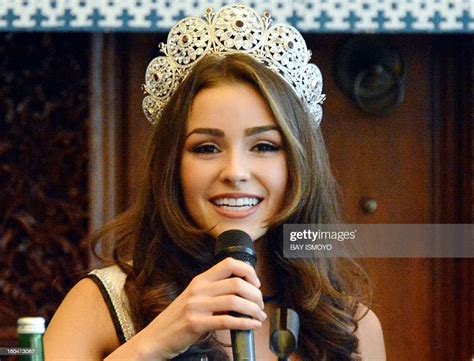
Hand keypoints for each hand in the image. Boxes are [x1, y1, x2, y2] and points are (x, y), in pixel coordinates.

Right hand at [136, 257, 265, 359]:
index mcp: (200, 280)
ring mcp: (196, 306)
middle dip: (255, 294)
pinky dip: (245, 323)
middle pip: (237, 283)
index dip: (248, 271)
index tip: (256, 284)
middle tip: (261, 305)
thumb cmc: (179, 319)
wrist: (156, 337)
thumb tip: (244, 291)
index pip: (229, 263)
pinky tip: (252, 325)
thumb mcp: (195, 298)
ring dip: (253, 309)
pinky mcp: (195, 324)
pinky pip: (227, 321)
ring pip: (235, 301)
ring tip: (259, 316)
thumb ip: (214, 292)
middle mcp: (199, 289)